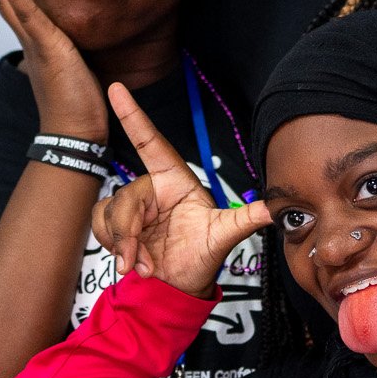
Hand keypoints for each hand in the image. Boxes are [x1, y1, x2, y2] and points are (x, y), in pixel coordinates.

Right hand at [92, 84, 271, 295]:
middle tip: (139, 259)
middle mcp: (153, 190)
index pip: (152, 143)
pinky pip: (100, 223)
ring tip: (144, 264)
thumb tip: (275, 207)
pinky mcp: (116, 224)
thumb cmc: (203, 257)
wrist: (179, 288)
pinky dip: (113, 245)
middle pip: (127, 194)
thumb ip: (247, 218)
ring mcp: (133, 207)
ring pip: (112, 211)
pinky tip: (132, 262)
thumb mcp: (225, 235)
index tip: (116, 88)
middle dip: (129, 230)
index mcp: (176, 181)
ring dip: (123, 243)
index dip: (133, 115)